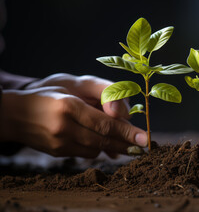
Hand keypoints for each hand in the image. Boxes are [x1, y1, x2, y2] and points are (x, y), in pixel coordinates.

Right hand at [0, 74, 147, 157]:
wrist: (14, 113)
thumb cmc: (50, 92)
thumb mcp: (75, 84)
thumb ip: (102, 93)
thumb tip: (122, 114)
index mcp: (68, 105)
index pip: (105, 123)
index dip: (127, 132)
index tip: (144, 139)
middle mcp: (62, 126)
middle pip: (102, 139)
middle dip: (126, 144)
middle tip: (142, 147)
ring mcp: (58, 142)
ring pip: (95, 149)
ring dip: (111, 145)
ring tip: (124, 142)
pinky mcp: (56, 152)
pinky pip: (84, 154)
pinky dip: (96, 147)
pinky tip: (103, 142)